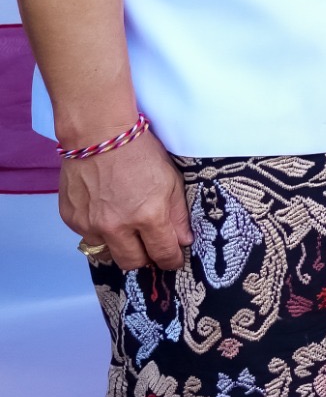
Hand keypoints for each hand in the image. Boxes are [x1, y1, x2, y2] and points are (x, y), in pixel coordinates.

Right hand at [59, 128, 190, 270]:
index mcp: (148, 216)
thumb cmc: (139, 152)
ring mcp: (90, 224)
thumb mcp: (171, 180)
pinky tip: (106, 212)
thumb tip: (183, 241)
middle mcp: (117, 226)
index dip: (171, 260)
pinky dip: (99, 231)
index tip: (173, 259)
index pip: (162, 254)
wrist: (98, 134)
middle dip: (145, 258)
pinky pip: (88, 237)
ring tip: (126, 226)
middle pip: (132, 262)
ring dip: (119, 245)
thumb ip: (177, 215)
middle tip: (150, 246)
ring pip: (108, 253)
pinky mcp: (72, 219)